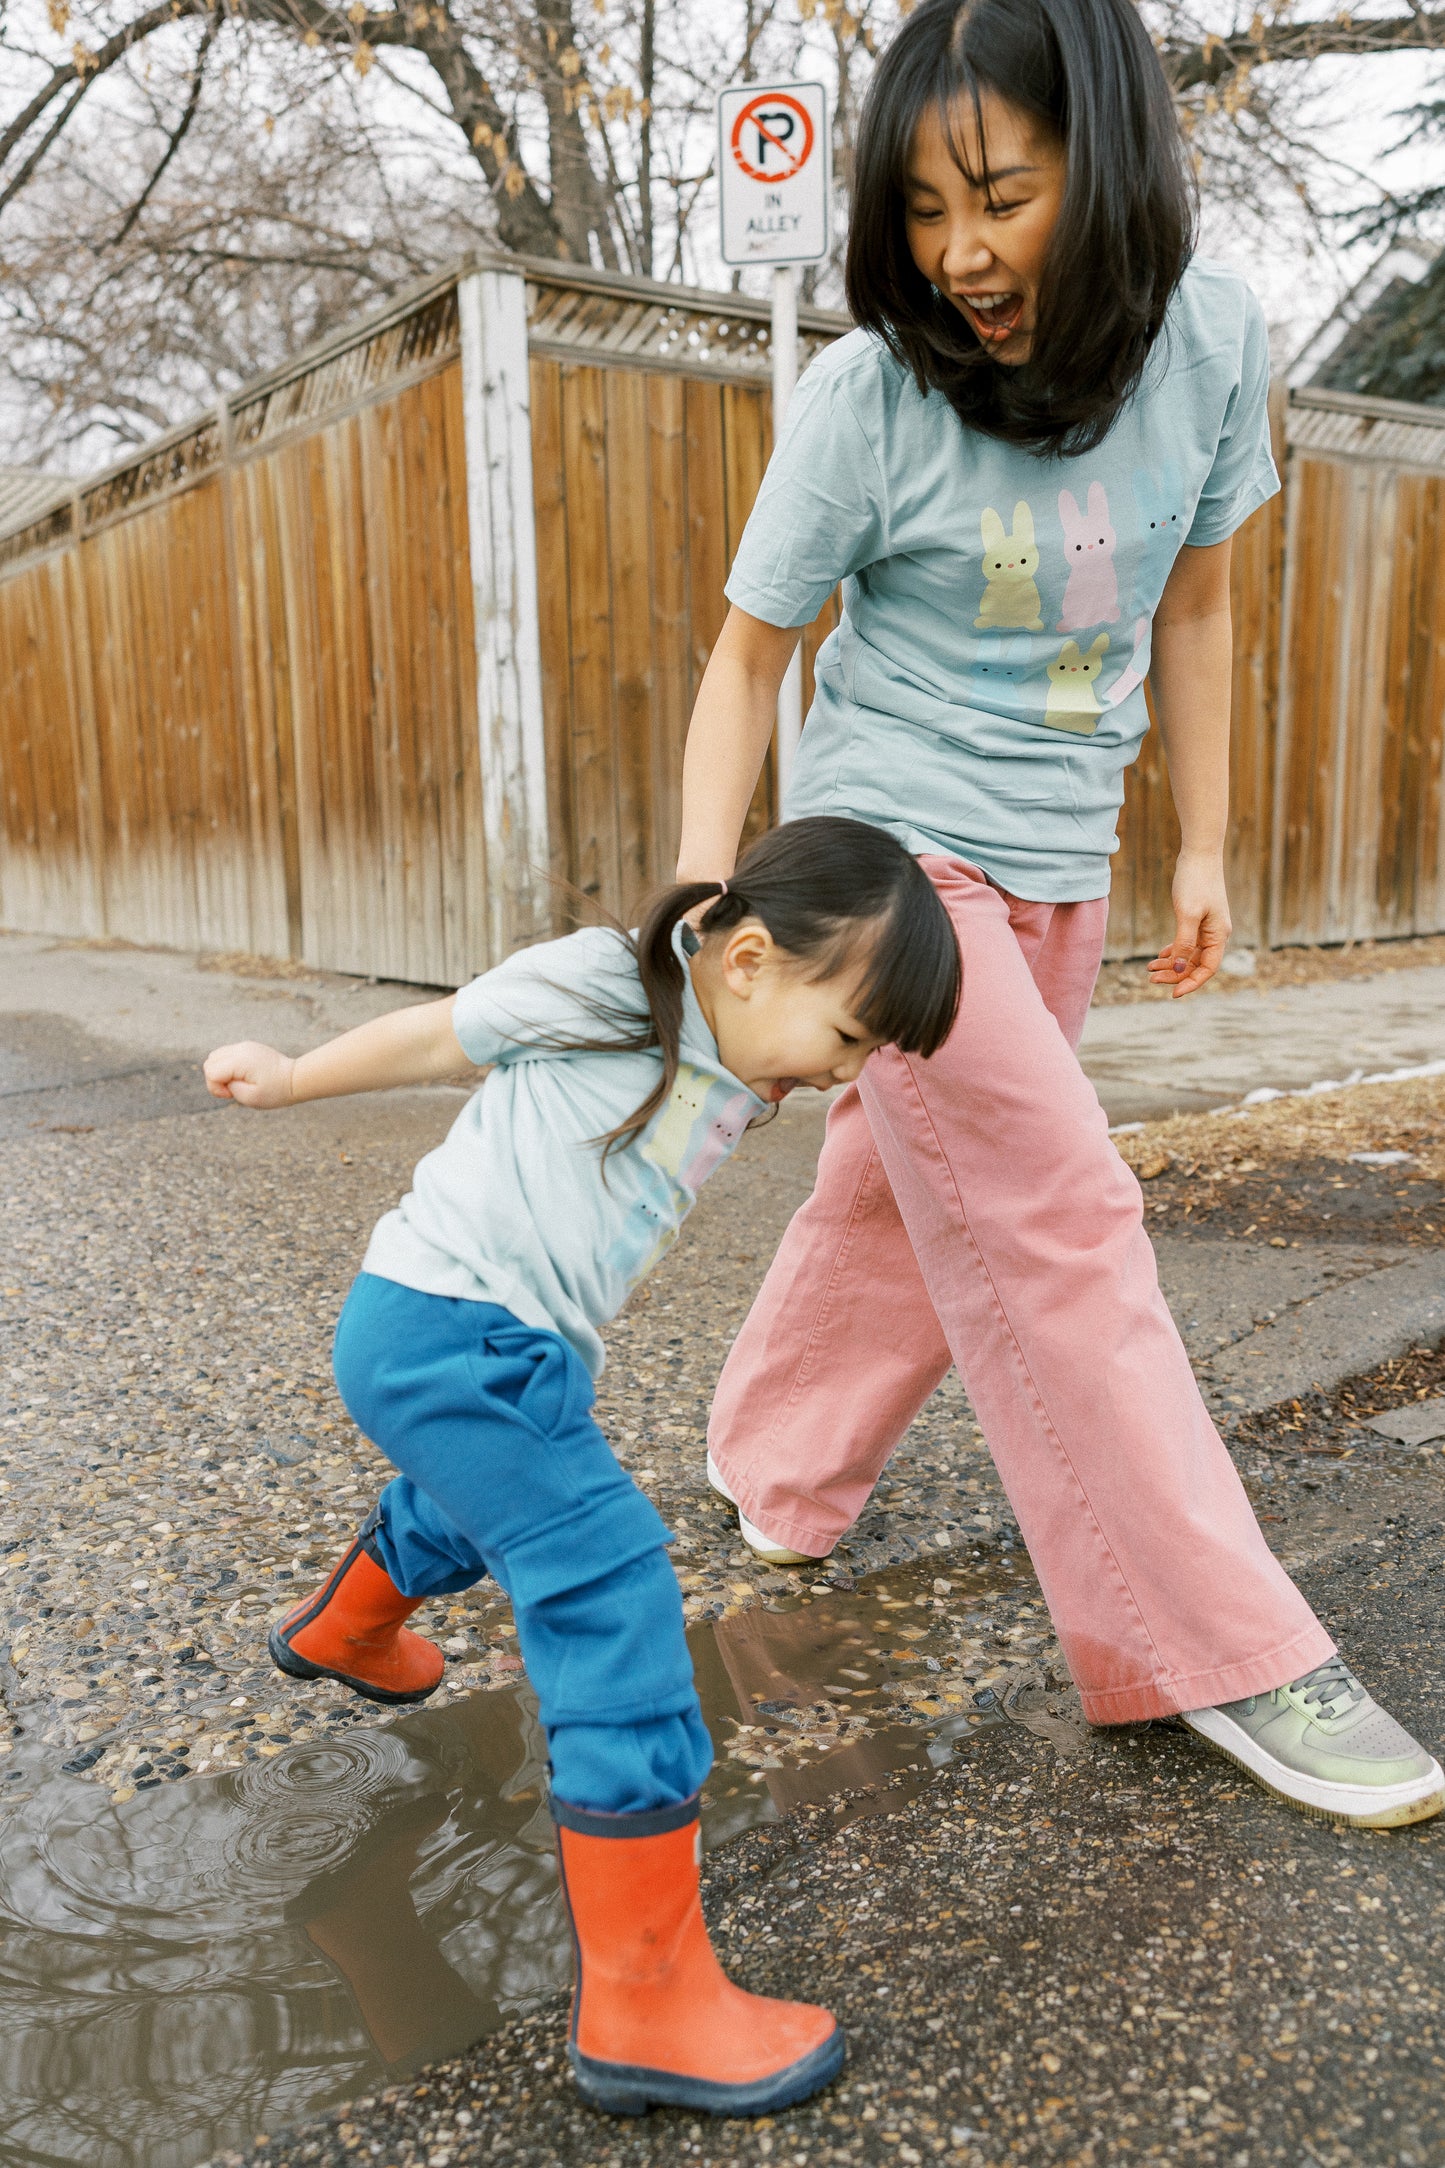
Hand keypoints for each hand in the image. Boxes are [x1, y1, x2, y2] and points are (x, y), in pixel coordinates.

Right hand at [203, 1040, 297, 1107]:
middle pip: (210, 1061)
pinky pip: (227, 1054)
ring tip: (237, 1082)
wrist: (295, 1078)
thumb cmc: (276, 1091)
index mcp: (240, 1061)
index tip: (231, 1095)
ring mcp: (244, 1046)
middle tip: (234, 1089)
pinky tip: (242, 1076)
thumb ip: (229, 1088)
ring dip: (221, 1071)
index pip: (210, 1071)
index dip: (216, 1088)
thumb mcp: (250, 1098)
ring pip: (216, 1056)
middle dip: (216, 1078)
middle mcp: (240, 1049)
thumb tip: (222, 1079)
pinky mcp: (248, 1047)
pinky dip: (228, 1066)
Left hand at [1149, 850, 1230, 998]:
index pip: (1207, 969)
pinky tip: (1160, 957)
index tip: (1172, 994)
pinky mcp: (1197, 919)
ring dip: (1171, 964)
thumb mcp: (1187, 915)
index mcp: (1219, 936)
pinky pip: (1186, 942)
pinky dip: (1173, 951)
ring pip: (1189, 954)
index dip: (1190, 983)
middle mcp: (1216, 934)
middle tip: (1151, 978)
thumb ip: (1184, 943)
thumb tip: (1179, 969)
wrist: (1198, 855)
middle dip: (1175, 974)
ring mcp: (1207, 927)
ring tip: (1149, 969)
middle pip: (1196, 964)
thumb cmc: (1195, 882)